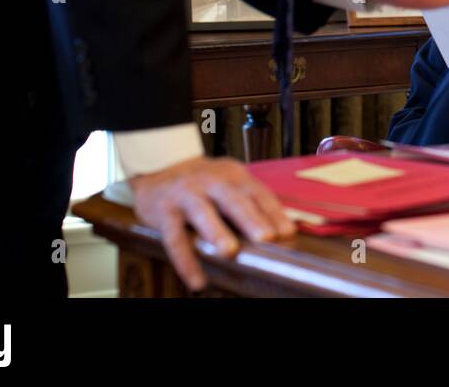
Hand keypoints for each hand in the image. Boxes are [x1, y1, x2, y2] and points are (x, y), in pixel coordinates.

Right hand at [129, 156, 293, 290]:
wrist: (160, 169)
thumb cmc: (203, 183)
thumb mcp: (229, 183)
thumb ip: (250, 203)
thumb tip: (282, 233)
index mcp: (232, 176)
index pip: (257, 193)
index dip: (274, 212)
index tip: (288, 233)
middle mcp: (210, 182)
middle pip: (233, 199)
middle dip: (250, 218)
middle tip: (266, 237)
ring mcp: (186, 195)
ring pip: (202, 212)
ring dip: (216, 232)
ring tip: (229, 252)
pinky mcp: (164, 212)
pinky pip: (175, 238)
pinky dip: (186, 261)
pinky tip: (197, 280)